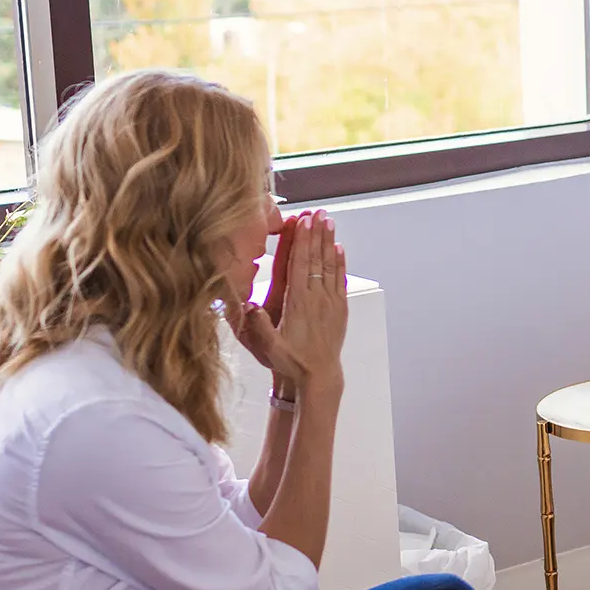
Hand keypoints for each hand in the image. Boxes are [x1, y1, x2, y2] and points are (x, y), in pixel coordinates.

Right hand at [226, 214, 346, 393]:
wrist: (318, 376)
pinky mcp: (340, 309)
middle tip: (319, 212)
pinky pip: (341, 280)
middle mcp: (317, 299)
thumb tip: (249, 306)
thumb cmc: (292, 361)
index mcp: (299, 303)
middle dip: (317, 233)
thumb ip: (258, 326)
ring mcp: (331, 303)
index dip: (302, 241)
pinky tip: (339, 249)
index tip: (304, 222)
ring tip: (329, 221)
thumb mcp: (268, 347)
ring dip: (330, 242)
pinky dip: (340, 262)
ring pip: (331, 266)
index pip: (301, 265)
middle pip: (317, 259)